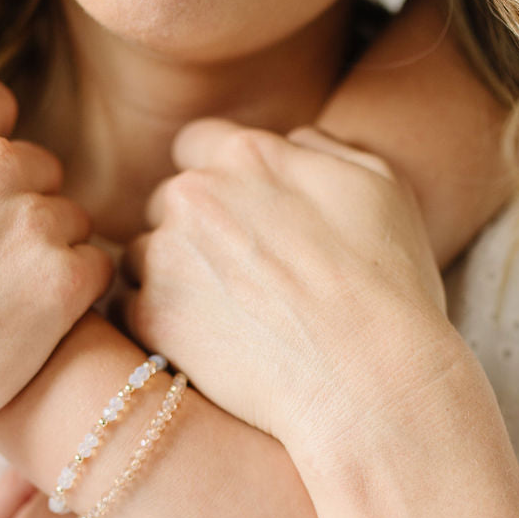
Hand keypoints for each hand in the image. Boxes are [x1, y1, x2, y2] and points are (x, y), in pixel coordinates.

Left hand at [124, 119, 453, 461]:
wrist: (370, 377)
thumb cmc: (389, 285)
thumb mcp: (380, 186)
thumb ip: (322, 148)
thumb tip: (291, 140)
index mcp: (246, 153)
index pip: (197, 144)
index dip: (218, 180)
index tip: (241, 217)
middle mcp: (194, 194)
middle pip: (168, 201)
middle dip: (195, 232)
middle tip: (240, 278)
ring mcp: (166, 257)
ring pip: (144, 256)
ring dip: (172, 279)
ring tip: (226, 319)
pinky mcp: (151, 318)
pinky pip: (129, 310)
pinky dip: (158, 325)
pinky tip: (203, 347)